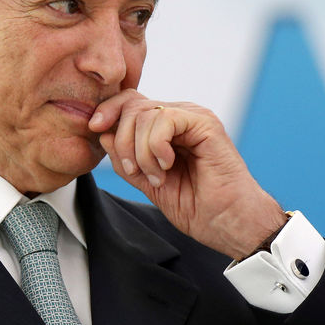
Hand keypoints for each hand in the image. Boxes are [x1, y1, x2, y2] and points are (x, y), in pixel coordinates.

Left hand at [88, 89, 286, 259]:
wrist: (228, 222)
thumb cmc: (198, 207)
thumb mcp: (147, 182)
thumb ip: (126, 158)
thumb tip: (103, 132)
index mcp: (167, 128)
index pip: (130, 103)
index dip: (109, 112)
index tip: (95, 129)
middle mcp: (180, 117)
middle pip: (133, 104)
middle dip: (122, 140)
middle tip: (136, 172)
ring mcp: (194, 117)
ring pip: (145, 113)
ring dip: (141, 152)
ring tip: (157, 177)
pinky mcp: (205, 123)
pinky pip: (165, 119)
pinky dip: (156, 146)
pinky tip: (167, 166)